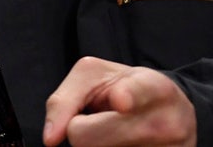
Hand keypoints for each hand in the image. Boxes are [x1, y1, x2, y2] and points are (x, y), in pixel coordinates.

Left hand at [43, 56, 195, 146]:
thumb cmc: (123, 87)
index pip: (137, 92)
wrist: (168, 107)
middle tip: (98, 117)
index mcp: (153, 87)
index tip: (121, 102)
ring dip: (97, 143)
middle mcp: (166, 121)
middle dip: (80, 128)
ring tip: (116, 129)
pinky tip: (123, 142)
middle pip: (89, 137)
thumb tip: (50, 138)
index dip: (126, 96)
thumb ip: (65, 100)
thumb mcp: (92, 77)